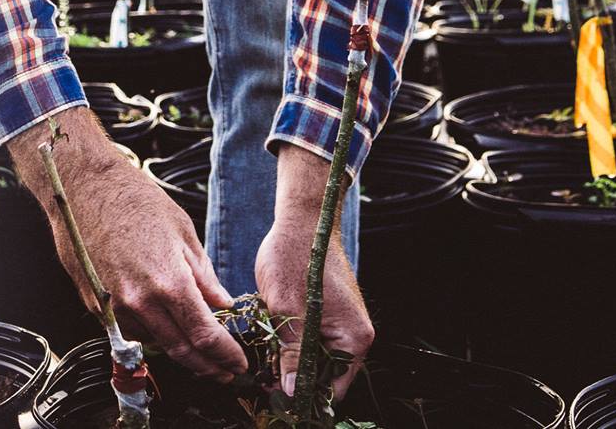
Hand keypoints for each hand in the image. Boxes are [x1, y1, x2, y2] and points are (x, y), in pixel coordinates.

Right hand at [7, 108, 246, 380]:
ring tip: (197, 343)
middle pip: (181, 351)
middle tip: (225, 370)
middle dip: (208, 366)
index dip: (226, 355)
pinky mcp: (96, 305)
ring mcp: (114, 307)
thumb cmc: (136, 201)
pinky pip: (130, 330)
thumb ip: (204, 277)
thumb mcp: (182, 232)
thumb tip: (223, 305)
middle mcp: (140, 303)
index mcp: (169, 282)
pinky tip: (164, 323)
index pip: (205, 337)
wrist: (83, 187)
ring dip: (179, 349)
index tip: (239, 363)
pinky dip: (152, 333)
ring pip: (155, 344)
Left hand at [254, 143, 373, 400]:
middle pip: (324, 376)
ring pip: (315, 359)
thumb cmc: (296, 257)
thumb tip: (294, 392)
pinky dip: (292, 343)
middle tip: (260, 377)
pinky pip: (312, 341)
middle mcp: (355, 336)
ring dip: (290, 360)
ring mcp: (343, 325)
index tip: (272, 395)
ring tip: (262, 357)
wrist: (302, 220)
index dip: (303, 396)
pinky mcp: (329, 315)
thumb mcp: (287, 310)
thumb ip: (294, 354)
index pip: (332, 389)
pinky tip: (270, 339)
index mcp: (353, 339)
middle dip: (294, 379)